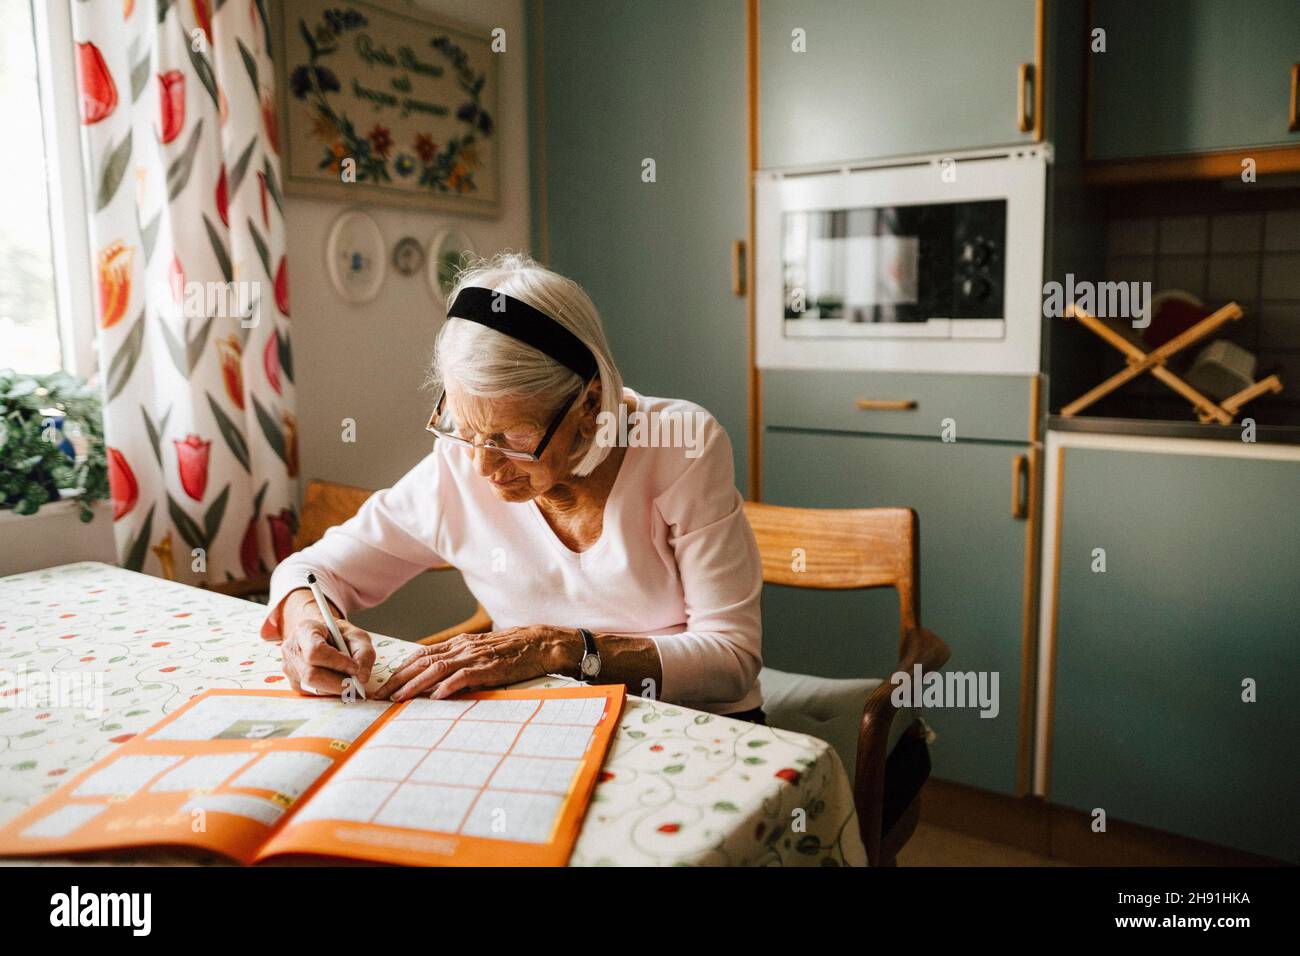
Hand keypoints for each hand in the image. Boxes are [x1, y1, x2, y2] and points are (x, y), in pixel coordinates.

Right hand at [278, 588, 375, 696]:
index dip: (336, 663)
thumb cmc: (339, 634)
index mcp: (304, 630)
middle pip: (311, 675)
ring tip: (349, 680)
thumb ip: (363, 653)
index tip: (355, 668)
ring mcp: (289, 668)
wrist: (322, 635)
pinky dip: (330, 690)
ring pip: (312, 687)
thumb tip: (362, 677)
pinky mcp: (294, 682)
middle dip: (337, 682)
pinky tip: (337, 681)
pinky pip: (313, 693)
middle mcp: (291, 649)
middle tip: (356, 683)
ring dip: (335, 687)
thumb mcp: (356, 635)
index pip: (315, 651)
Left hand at [374, 625, 578, 701]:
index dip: (401, 670)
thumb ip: (462, 661)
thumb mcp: (482, 651)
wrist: (541, 642)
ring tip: (399, 698)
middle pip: (423, 662)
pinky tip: (436, 697)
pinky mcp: (490, 667)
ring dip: (415, 684)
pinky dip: (448, 686)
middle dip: (399, 680)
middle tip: (381, 696)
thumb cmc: (513, 649)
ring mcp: (476, 656)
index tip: (385, 685)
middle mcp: (463, 648)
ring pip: (437, 668)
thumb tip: (441, 680)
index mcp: (459, 644)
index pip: (422, 655)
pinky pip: (465, 676)